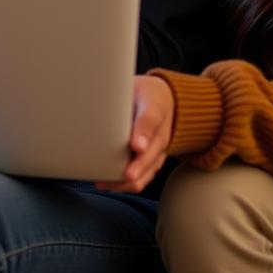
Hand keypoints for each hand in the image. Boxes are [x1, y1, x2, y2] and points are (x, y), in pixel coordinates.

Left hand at [95, 75, 174, 193]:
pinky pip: (143, 176)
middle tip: (126, 176)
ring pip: (148, 172)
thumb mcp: (136, 88)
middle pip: (152, 155)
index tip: (136, 145)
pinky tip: (107, 184)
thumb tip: (108, 115)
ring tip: (106, 183)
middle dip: (139, 168)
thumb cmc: (145, 94)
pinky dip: (127, 184)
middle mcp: (160, 135)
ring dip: (130, 181)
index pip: (150, 120)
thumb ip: (122, 98)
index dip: (142, 134)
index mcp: (155, 111)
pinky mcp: (152, 161)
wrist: (166, 101)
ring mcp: (158, 151)